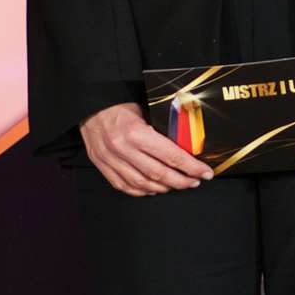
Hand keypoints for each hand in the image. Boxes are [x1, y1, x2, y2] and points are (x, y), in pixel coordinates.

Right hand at [80, 100, 211, 196]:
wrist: (89, 103)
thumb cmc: (119, 103)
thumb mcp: (144, 108)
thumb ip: (161, 127)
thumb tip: (185, 141)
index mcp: (135, 132)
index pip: (171, 156)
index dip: (191, 167)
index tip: (205, 173)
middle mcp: (122, 148)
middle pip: (159, 174)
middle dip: (182, 181)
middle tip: (195, 181)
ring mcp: (110, 159)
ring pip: (142, 184)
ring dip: (164, 188)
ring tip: (177, 185)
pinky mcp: (101, 165)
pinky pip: (124, 185)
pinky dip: (141, 191)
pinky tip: (153, 189)